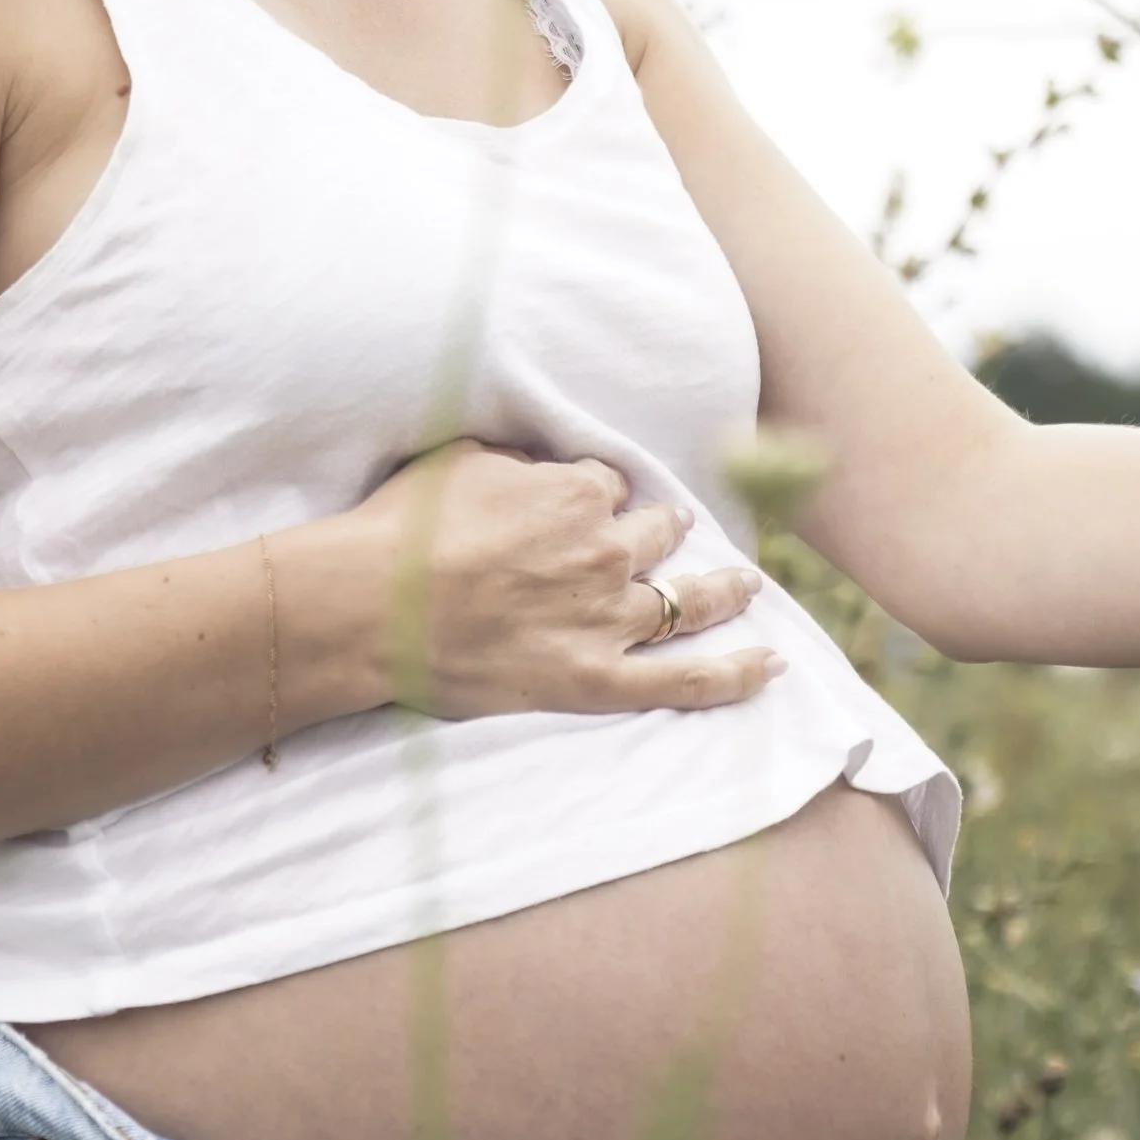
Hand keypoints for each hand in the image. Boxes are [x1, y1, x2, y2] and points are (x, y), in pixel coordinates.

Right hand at [338, 440, 780, 719]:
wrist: (371, 606)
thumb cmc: (401, 530)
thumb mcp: (457, 460)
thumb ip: (511, 459)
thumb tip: (533, 463)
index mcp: (577, 494)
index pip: (609, 486)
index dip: (596, 494)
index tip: (586, 500)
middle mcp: (606, 552)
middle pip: (656, 535)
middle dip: (665, 528)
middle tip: (673, 527)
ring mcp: (607, 619)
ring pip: (685, 599)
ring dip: (722, 588)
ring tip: (745, 584)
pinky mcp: (596, 679)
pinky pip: (684, 680)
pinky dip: (733, 673)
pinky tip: (769, 664)